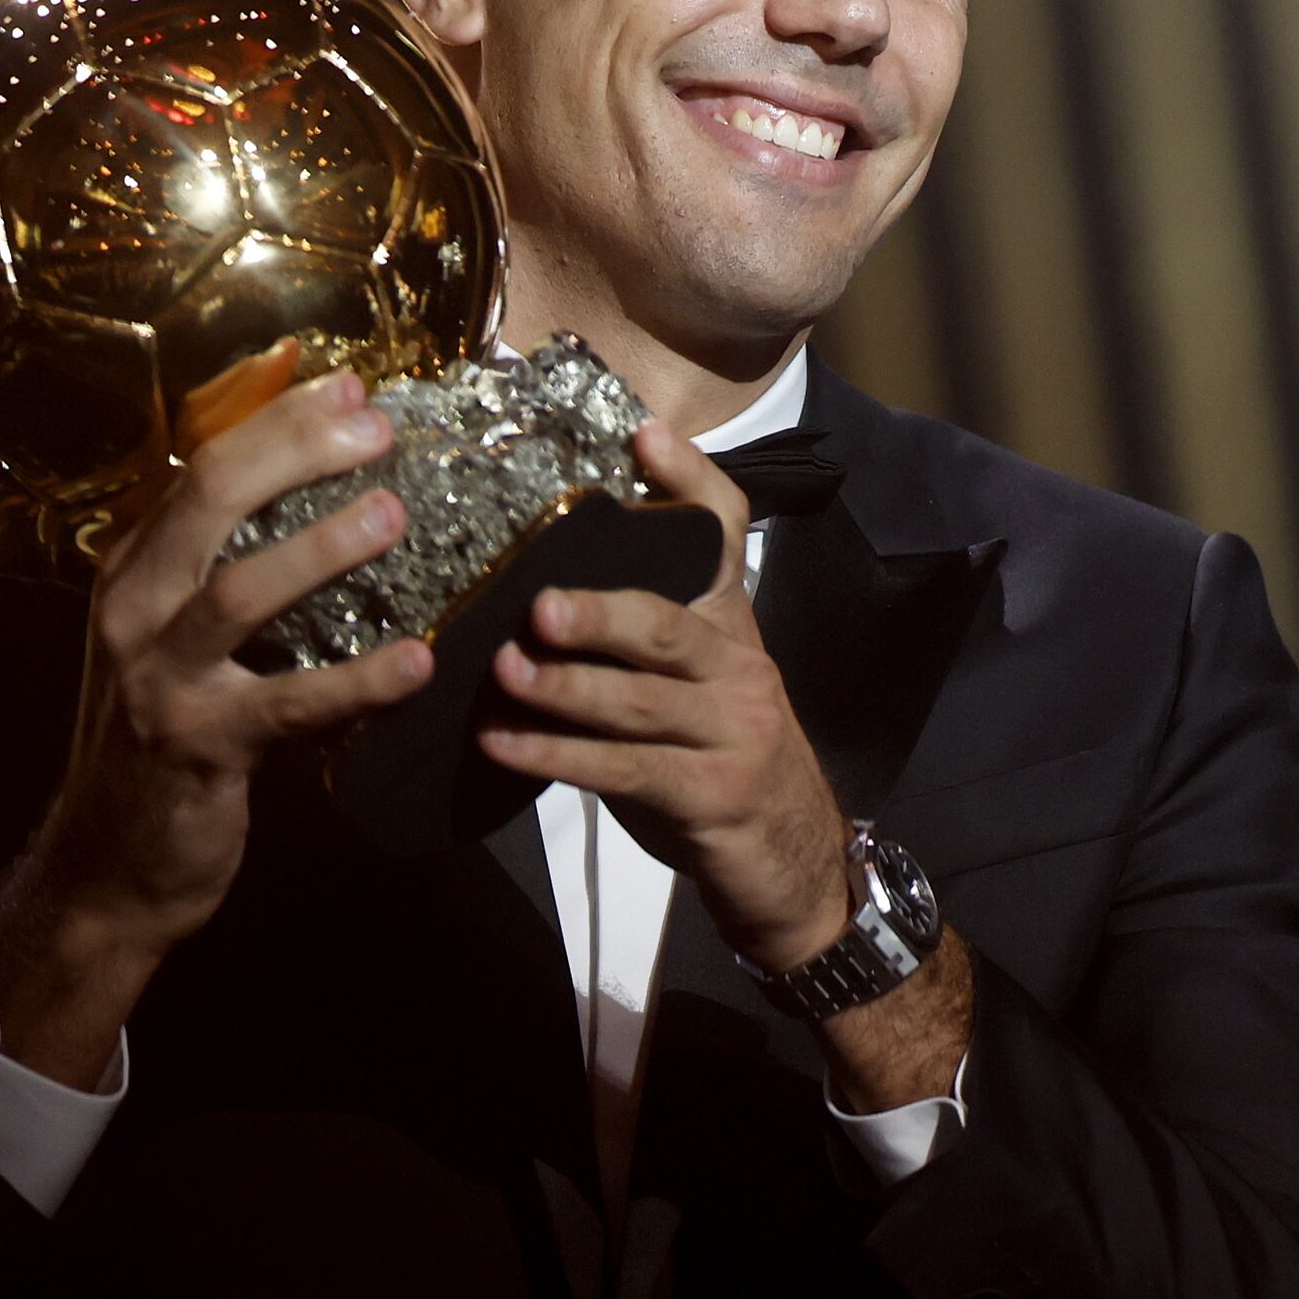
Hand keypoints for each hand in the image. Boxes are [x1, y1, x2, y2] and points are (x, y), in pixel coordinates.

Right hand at [0, 369, 432, 1084]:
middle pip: (210, 501)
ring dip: (320, 549)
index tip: (352, 386)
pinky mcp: (197, 745)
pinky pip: (287, 704)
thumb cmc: (162, 735)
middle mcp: (132, 609)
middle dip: (294, 452)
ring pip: (237, 592)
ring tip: (392, 514)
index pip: (202, 466)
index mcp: (133, 570)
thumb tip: (313, 485)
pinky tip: (415, 664)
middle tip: (377, 427)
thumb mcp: (172, 637)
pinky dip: (356, 683)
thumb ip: (221, 566)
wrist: (108, 865)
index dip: (277, 419)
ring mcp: (158, 679)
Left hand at [477, 419, 851, 973]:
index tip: (643, 435)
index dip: (688, 482)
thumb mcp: (690, 687)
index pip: (722, 536)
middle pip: (669, 625)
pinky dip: (561, 758)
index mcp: (729, 627)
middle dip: (601, 611)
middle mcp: (738, 668)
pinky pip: (628, 771)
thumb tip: (534, 591)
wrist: (793, 862)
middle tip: (538, 603)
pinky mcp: (712, 796)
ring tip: (505, 672)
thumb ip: (638, 640)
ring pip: (642, 702)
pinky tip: (506, 746)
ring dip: (566, 689)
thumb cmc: (716, 758)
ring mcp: (731, 733)